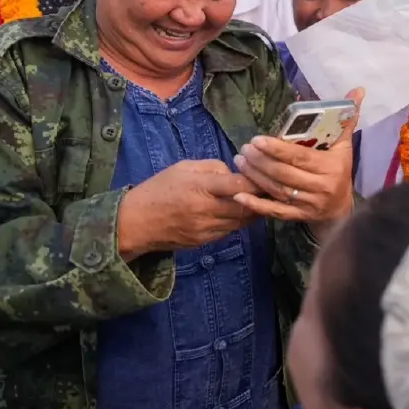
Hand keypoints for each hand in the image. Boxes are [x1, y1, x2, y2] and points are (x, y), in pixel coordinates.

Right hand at [118, 159, 259, 256]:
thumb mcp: (183, 168)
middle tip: (274, 188)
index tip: (268, 174)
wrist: (135, 223)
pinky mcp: (205, 241)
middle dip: (262, 198)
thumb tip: (236, 173)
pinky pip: (230, 230)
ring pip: (241, 221)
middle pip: (246, 206)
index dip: (257, 180)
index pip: (238, 185)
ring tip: (265, 199)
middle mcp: (205, 211)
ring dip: (254, 210)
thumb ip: (212, 167)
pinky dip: (240, 220)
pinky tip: (245, 211)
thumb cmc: (159, 189)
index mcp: (199, 188)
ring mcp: (206, 229)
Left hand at [233, 89, 361, 226]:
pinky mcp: (298, 217)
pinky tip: (239, 195)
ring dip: (255, 176)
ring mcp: (309, 204)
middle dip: (261, 160)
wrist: (342, 209)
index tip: (257, 139)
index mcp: (331, 166)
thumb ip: (347, 118)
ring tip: (240, 161)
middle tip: (245, 148)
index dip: (277, 149)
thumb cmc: (341, 170)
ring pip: (277, 190)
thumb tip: (358, 90)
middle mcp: (320, 186)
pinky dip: (256, 205)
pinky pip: (275, 212)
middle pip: (284, 173)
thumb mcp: (345, 145)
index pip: (300, 156)